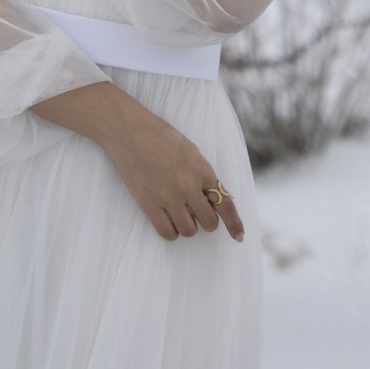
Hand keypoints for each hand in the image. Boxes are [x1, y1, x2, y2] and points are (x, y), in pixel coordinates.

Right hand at [101, 106, 244, 244]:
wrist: (130, 132)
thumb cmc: (162, 138)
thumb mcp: (191, 152)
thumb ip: (205, 175)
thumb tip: (216, 199)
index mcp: (202, 170)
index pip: (225, 204)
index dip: (234, 224)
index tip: (239, 236)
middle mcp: (188, 186)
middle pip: (209, 222)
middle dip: (207, 220)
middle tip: (197, 211)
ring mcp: (168, 197)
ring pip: (189, 231)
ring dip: (188, 226)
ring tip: (180, 211)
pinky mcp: (149, 204)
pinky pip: (168, 233)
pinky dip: (171, 231)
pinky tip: (168, 219)